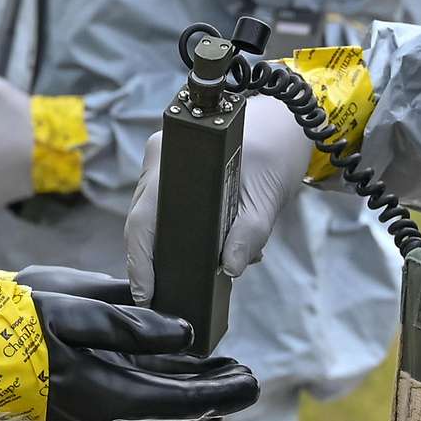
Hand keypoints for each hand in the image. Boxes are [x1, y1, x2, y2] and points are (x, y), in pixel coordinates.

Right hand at [18, 266, 261, 420]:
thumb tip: (185, 333)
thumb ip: (130, 322)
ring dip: (187, 414)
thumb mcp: (70, 305)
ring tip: (217, 400)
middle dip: (212, 400)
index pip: (181, 399)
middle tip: (246, 382)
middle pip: (171, 417)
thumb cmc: (5, 322)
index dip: (221, 391)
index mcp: (105, 393)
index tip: (253, 381)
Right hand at [124, 99, 312, 300]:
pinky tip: (214, 246)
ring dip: (176, 247)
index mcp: (173, 159)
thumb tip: (228, 267)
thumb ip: (249, 234)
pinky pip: (165, 211)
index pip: (142, 220)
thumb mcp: (266, 200)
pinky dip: (185, 232)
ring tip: (211, 267)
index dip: (139, 261)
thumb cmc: (273, 155)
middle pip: (143, 224)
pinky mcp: (169, 175)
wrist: (281, 128)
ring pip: (153, 220)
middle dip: (162, 260)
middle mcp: (159, 159)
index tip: (146, 292)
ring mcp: (160, 166)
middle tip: (182, 290)